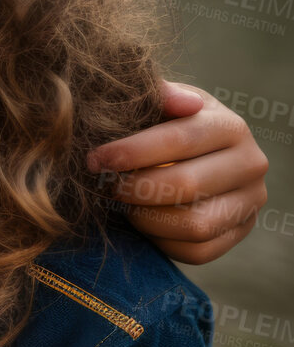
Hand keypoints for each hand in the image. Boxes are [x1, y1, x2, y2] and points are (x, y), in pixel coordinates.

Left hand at [88, 81, 268, 265]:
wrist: (191, 157)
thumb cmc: (164, 127)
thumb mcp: (161, 105)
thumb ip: (159, 95)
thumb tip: (180, 102)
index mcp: (230, 126)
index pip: (180, 139)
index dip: (130, 151)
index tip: (95, 160)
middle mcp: (250, 163)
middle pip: (185, 185)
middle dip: (134, 188)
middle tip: (108, 186)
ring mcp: (250, 201)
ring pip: (195, 224)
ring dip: (147, 218)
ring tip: (125, 204)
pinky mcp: (240, 232)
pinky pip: (198, 250)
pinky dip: (162, 240)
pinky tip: (144, 221)